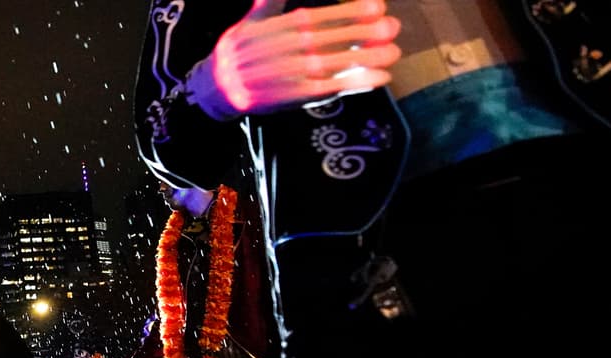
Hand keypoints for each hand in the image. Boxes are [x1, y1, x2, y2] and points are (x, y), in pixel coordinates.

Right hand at [190, 0, 401, 118]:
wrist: (216, 90)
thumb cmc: (239, 54)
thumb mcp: (249, 23)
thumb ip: (267, 4)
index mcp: (280, 27)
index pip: (320, 15)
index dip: (349, 11)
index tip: (377, 6)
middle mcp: (287, 48)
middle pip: (331, 38)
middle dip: (364, 32)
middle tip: (392, 26)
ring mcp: (290, 73)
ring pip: (333, 62)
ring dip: (366, 58)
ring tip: (393, 51)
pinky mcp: (294, 96)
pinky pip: (330, 88)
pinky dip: (355, 84)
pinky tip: (379, 79)